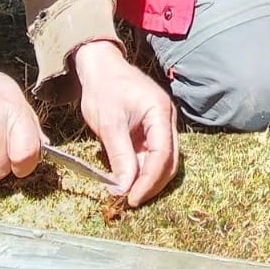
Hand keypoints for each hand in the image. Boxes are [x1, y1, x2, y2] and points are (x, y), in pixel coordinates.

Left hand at [74, 40, 178, 206]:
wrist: (100, 67)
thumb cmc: (104, 88)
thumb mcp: (109, 124)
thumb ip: (120, 156)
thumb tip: (124, 188)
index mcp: (160, 111)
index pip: (163, 154)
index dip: (149, 180)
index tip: (132, 199)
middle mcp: (166, 118)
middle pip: (169, 160)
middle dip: (152, 184)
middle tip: (131, 201)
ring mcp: (161, 124)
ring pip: (163, 160)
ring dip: (147, 179)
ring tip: (127, 193)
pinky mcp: (151, 129)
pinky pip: (152, 154)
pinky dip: (142, 169)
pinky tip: (127, 179)